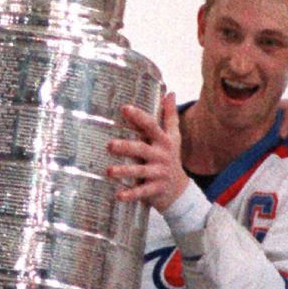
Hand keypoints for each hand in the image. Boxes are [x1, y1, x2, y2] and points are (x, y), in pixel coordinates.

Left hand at [106, 92, 188, 211]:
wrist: (179, 190)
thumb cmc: (171, 158)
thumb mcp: (173, 137)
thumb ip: (170, 116)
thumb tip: (171, 93)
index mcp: (163, 141)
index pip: (151, 126)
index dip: (138, 117)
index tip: (124, 108)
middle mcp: (161, 155)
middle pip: (142, 149)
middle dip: (126, 147)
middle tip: (109, 145)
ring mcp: (158, 173)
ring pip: (140, 171)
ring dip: (124, 171)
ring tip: (108, 171)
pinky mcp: (155, 189)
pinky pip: (142, 191)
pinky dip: (130, 194)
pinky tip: (118, 195)